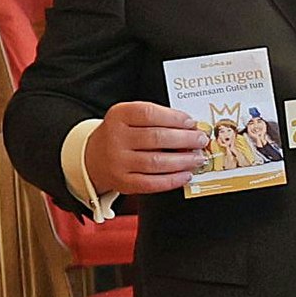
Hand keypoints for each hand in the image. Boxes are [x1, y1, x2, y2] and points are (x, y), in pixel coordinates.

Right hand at [84, 100, 206, 195]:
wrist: (94, 158)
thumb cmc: (121, 135)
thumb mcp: (130, 118)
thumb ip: (156, 119)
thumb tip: (190, 128)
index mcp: (118, 116)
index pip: (149, 113)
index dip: (174, 118)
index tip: (191, 122)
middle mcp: (115, 138)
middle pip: (156, 138)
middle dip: (185, 139)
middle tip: (200, 140)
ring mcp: (118, 161)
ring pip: (157, 162)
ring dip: (183, 161)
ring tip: (197, 158)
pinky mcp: (123, 181)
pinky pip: (152, 183)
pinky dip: (173, 180)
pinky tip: (185, 175)